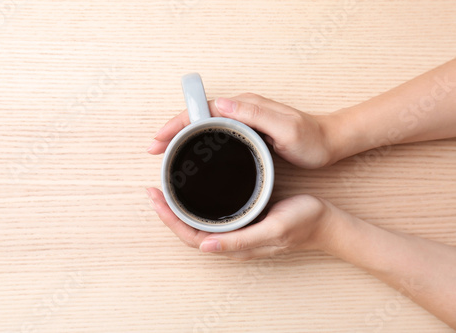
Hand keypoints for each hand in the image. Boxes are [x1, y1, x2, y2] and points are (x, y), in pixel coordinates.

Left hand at [146, 187, 331, 260]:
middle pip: (189, 231)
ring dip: (178, 210)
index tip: (156, 197)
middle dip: (168, 213)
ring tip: (165, 192)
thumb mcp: (273, 229)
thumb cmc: (302, 223)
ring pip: (198, 224)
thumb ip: (240, 240)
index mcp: (235, 245)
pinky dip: (196, 205)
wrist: (324, 221)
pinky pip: (212, 216)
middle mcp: (232, 241)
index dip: (170, 219)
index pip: (191, 237)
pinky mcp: (243, 221)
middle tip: (154, 190)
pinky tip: (192, 194)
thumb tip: (205, 247)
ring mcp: (237, 231)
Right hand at [147, 93, 338, 168]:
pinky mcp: (248, 132)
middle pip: (198, 117)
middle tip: (155, 148)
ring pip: (204, 126)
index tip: (160, 138)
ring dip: (183, 136)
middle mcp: (241, 110)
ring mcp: (244, 121)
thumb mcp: (285, 127)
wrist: (328, 142)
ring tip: (167, 151)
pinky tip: (194, 154)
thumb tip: (220, 104)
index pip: (202, 110)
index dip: (178, 123)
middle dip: (173, 130)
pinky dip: (198, 141)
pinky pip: (215, 134)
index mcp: (245, 106)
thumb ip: (254, 114)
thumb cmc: (310, 138)